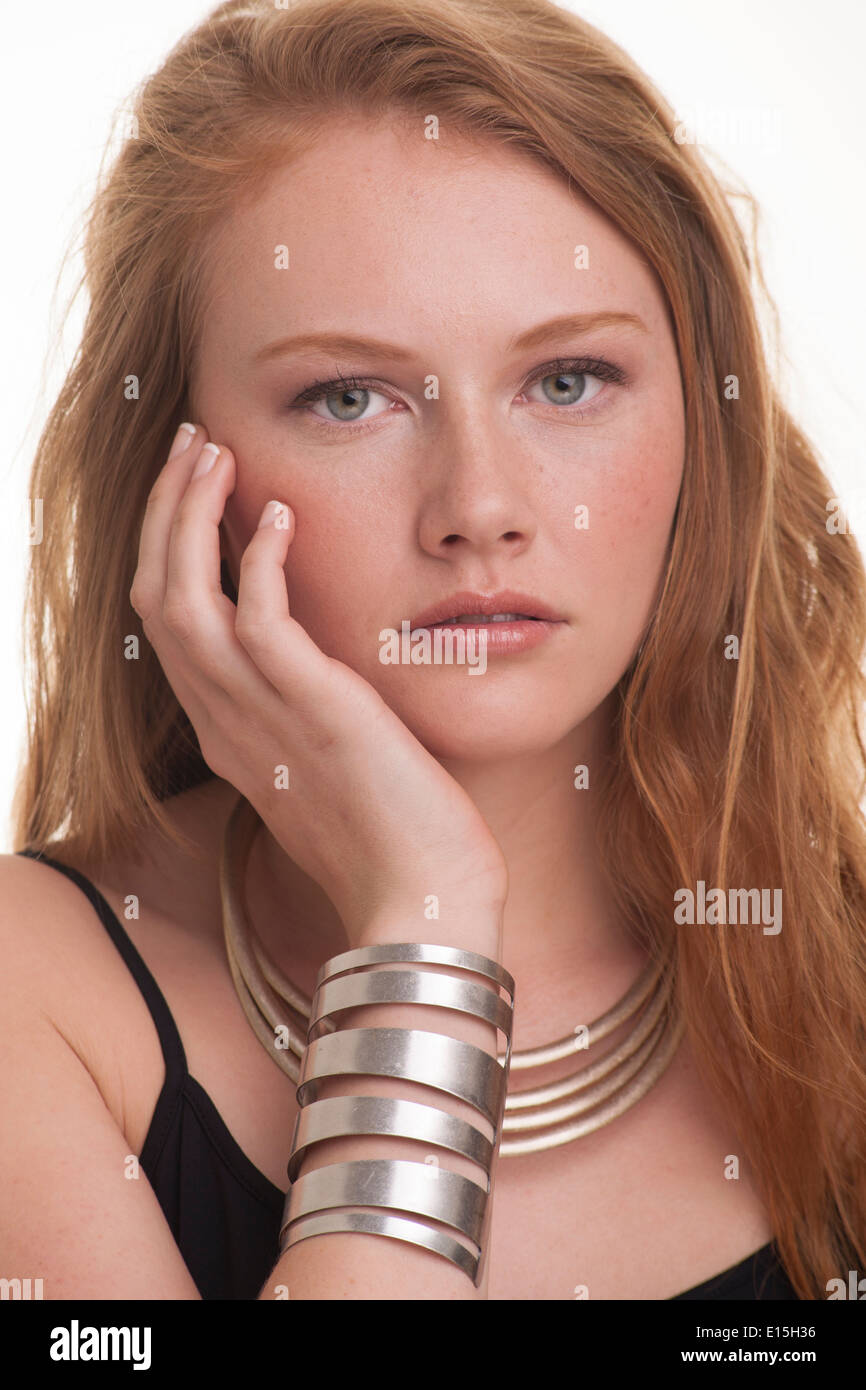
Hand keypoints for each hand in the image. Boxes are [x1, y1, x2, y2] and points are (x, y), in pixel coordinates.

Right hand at [129, 424, 507, 943]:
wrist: (421, 902)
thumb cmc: (391, 840)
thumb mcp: (327, 769)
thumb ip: (303, 717)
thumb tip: (321, 674)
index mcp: (226, 733)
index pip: (168, 626)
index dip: (168, 550)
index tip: (196, 491)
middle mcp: (224, 721)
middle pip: (155, 598)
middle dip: (164, 514)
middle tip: (194, 445)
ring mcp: (259, 716)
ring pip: (182, 598)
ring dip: (189, 516)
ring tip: (214, 451)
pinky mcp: (311, 708)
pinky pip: (257, 618)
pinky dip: (258, 560)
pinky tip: (279, 515)